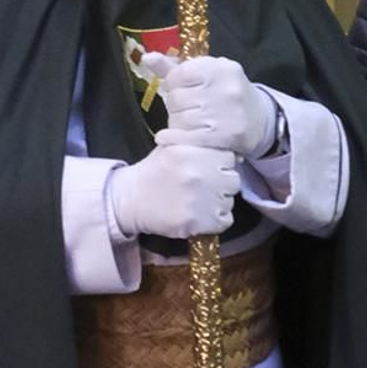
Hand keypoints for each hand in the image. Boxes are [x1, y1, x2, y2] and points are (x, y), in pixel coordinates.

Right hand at [108, 137, 239, 242]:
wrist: (130, 199)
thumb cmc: (154, 171)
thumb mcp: (173, 147)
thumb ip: (200, 145)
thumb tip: (236, 154)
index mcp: (192, 152)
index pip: (228, 159)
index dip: (220, 166)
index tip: (210, 171)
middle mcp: (198, 174)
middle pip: (232, 181)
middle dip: (222, 185)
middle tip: (206, 188)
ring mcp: (198, 200)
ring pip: (229, 202)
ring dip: (219, 203)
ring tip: (201, 202)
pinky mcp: (196, 222)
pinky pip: (224, 222)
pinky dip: (215, 221)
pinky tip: (201, 216)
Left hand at [143, 53, 275, 159]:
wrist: (259, 119)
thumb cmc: (224, 94)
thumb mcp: (204, 75)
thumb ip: (174, 67)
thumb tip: (147, 57)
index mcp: (219, 67)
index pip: (179, 75)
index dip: (173, 85)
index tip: (179, 91)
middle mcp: (227, 86)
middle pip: (178, 99)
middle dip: (175, 107)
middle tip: (184, 111)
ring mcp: (230, 111)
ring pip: (181, 119)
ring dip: (176, 124)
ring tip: (186, 123)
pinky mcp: (230, 134)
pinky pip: (190, 138)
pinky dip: (175, 139)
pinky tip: (168, 139)